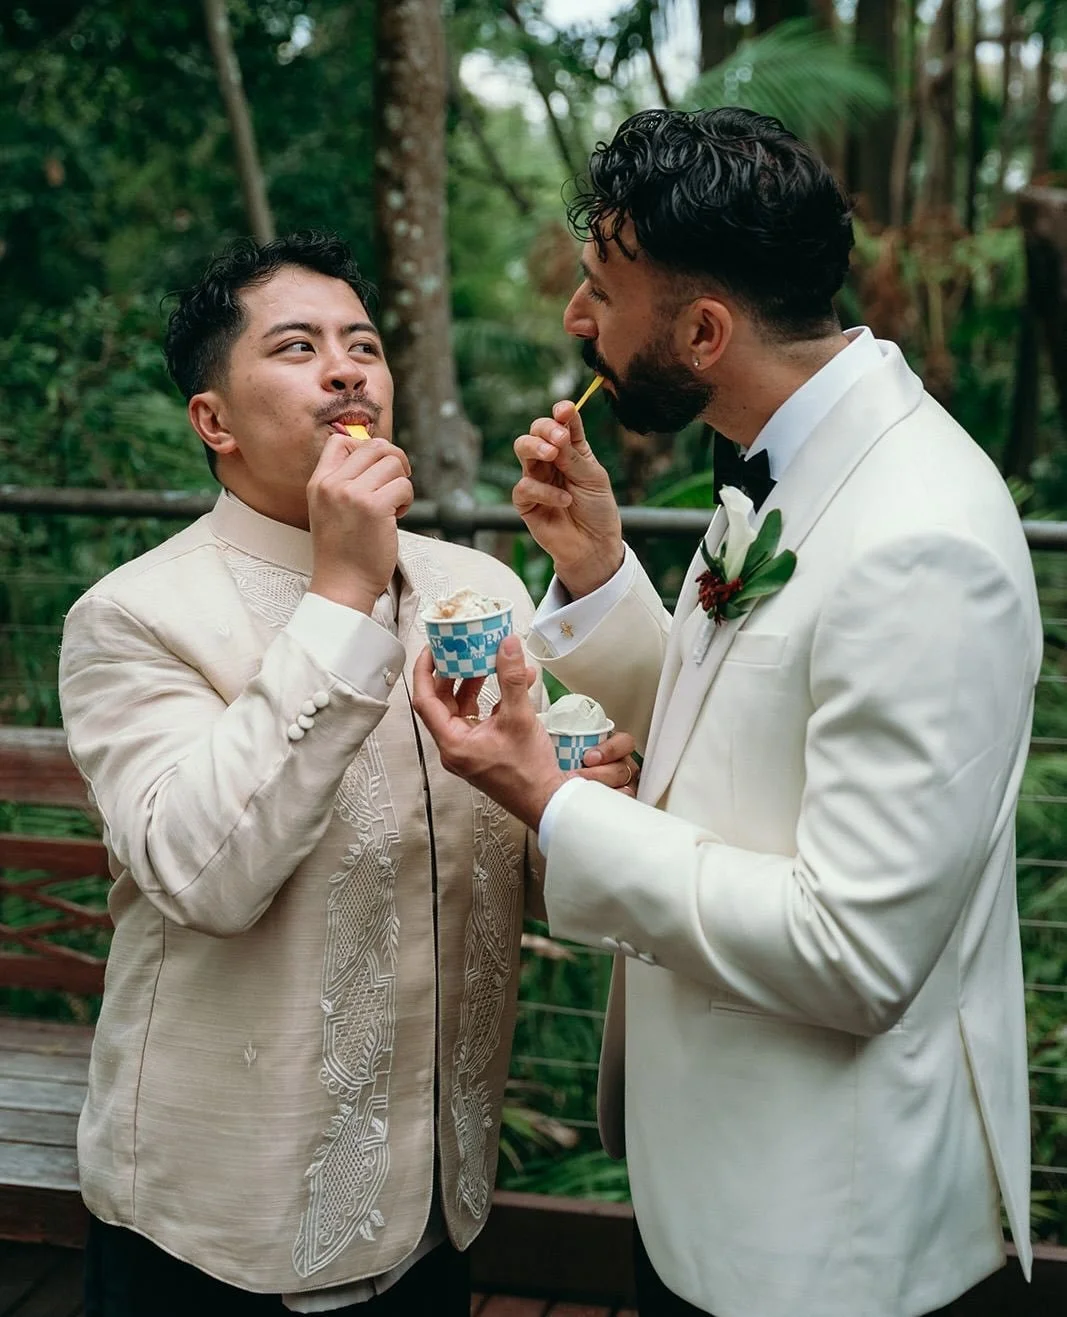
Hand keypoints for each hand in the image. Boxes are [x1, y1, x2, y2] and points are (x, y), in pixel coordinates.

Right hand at [306, 433, 412, 614]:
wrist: (342, 585)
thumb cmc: (343, 551)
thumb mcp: (329, 509)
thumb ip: (345, 482)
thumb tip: (378, 456)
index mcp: (319, 482)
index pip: (341, 440)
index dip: (366, 447)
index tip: (377, 468)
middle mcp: (333, 484)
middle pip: (374, 445)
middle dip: (394, 459)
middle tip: (397, 481)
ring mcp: (353, 494)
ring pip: (393, 464)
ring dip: (401, 484)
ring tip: (392, 507)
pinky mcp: (375, 508)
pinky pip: (404, 486)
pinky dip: (407, 501)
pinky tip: (395, 518)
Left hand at [412, 636, 638, 829]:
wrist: (546, 800)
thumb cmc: (528, 772)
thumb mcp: (519, 718)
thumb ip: (512, 679)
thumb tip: (507, 645)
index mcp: (452, 742)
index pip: (425, 700)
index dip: (425, 671)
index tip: (433, 649)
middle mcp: (455, 747)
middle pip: (442, 702)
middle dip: (454, 673)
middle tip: (462, 650)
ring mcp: (469, 749)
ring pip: (462, 709)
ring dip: (475, 684)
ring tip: (489, 662)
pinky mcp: (483, 750)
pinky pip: (479, 718)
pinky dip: (491, 699)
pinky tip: (511, 685)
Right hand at [513, 400, 623, 597]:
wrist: (594, 546)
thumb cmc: (597, 510)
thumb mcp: (593, 478)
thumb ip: (574, 456)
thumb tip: (558, 431)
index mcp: (571, 449)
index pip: (562, 423)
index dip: (562, 413)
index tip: (565, 410)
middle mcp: (550, 460)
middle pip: (536, 431)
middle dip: (545, 429)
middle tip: (560, 439)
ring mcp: (536, 479)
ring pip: (522, 449)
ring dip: (536, 447)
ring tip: (552, 455)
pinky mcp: (526, 502)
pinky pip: (525, 487)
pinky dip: (545, 491)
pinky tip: (564, 500)